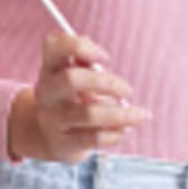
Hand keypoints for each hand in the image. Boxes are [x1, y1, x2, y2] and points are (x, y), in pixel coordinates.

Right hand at [7, 33, 149, 163]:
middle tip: (128, 90)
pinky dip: (114, 134)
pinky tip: (124, 130)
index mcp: (50, 68)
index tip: (105, 58)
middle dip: (107, 83)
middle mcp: (47, 91)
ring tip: (140, 115)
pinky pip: (93, 138)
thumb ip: (85, 63)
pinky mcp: (64, 142)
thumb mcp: (72, 76)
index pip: (53, 45)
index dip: (79, 46)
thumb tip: (100, 60)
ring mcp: (53, 118)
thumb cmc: (71, 99)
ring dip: (121, 114)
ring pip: (88, 113)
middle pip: (71, 79)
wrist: (50, 136)